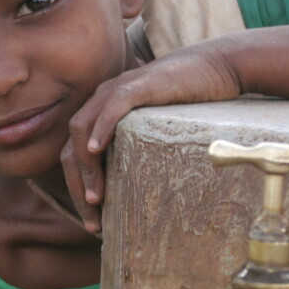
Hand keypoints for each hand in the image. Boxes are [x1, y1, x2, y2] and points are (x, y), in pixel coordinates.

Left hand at [61, 45, 241, 232]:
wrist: (219, 67)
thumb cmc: (191, 102)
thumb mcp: (156, 130)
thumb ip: (137, 150)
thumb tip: (135, 194)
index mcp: (102, 112)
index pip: (73, 154)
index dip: (77, 189)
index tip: (93, 222)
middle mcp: (102, 99)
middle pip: (70, 147)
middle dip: (77, 188)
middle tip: (92, 222)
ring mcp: (119, 88)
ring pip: (82, 128)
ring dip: (85, 167)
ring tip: (95, 197)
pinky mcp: (141, 83)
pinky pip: (113, 104)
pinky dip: (100, 127)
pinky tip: (95, 149)